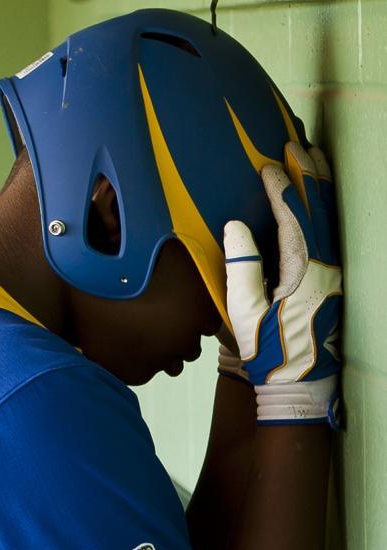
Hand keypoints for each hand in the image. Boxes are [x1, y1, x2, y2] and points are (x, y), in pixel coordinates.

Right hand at [222, 141, 342, 427]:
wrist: (300, 386)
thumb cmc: (269, 355)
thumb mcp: (245, 316)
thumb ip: (241, 269)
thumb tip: (235, 227)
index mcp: (303, 274)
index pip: (294, 219)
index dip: (282, 190)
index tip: (269, 167)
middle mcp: (325, 268)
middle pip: (319, 210)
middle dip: (307, 175)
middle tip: (296, 145)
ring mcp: (333, 273)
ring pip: (329, 218)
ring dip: (320, 185)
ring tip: (313, 156)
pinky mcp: (333, 280)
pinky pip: (329, 232)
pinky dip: (323, 207)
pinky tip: (317, 194)